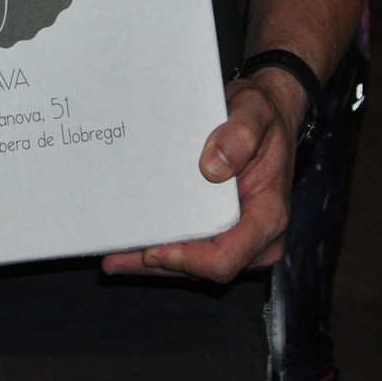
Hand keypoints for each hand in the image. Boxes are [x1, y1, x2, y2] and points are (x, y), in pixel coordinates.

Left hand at [100, 78, 298, 283]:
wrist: (268, 117)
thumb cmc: (263, 116)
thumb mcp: (255, 111)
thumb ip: (240, 135)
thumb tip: (212, 166)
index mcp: (268, 216)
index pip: (228, 257)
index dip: (190, 261)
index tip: (154, 252)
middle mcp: (256, 238)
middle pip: (204, 268)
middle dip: (159, 265)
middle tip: (116, 259)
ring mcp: (240, 240)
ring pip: (194, 265)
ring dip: (153, 262)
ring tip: (114, 258)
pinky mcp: (224, 232)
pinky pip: (193, 249)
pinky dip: (163, 249)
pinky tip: (132, 246)